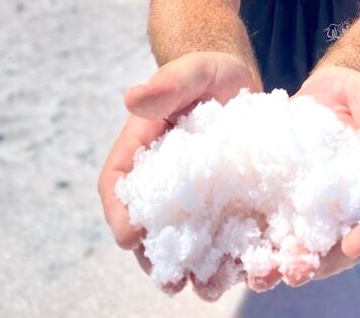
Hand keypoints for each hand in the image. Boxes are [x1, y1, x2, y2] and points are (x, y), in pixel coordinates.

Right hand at [98, 51, 261, 290]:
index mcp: (139, 150)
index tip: (130, 237)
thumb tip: (134, 97)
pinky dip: (225, 251)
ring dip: (191, 264)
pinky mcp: (221, 197)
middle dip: (156, 256)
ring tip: (209, 286)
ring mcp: (190, 192)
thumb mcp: (190, 72)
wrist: (234, 80)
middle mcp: (160, 178)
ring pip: (182, 236)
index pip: (118, 186)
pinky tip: (241, 268)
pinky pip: (217, 230)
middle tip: (172, 281)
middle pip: (147, 223)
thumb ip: (166, 85)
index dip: (120, 214)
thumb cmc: (205, 73)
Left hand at [280, 66, 359, 285]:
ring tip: (262, 275)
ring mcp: (311, 210)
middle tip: (295, 272)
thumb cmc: (349, 93)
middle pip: (339, 246)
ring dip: (283, 266)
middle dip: (319, 263)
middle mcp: (345, 208)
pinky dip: (258, 247)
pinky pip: (272, 230)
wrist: (316, 95)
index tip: (354, 243)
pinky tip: (239, 256)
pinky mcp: (281, 204)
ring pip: (303, 247)